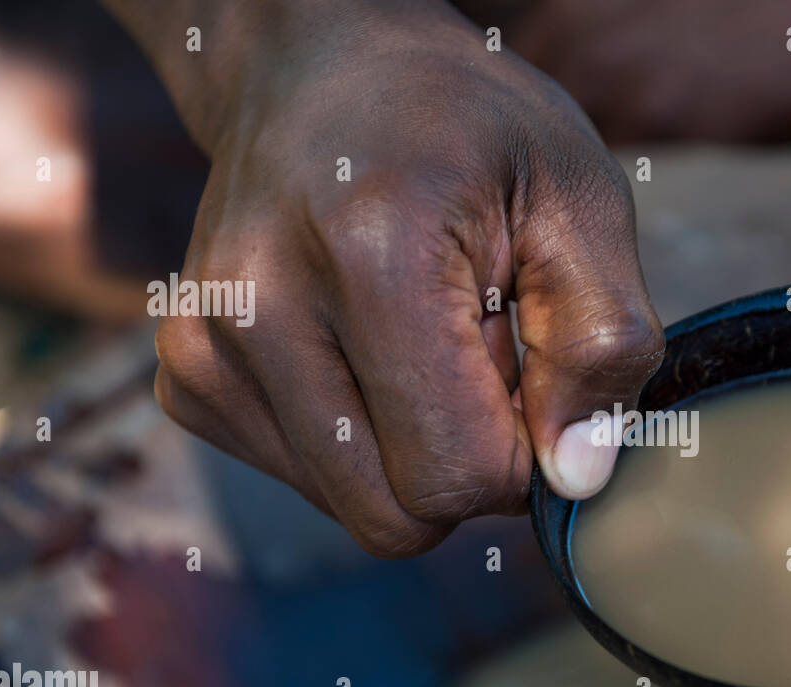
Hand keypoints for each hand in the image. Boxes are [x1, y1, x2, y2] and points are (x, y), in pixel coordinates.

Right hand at [112, 0, 662, 556]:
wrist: (320, 65)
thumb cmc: (468, 128)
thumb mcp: (581, 199)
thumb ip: (603, 343)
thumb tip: (576, 479)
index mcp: (370, 258)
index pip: (458, 474)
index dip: (524, 452)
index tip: (529, 369)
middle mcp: (259, 312)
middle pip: (397, 516)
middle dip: (467, 458)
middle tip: (479, 352)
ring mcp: (205, 350)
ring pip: (356, 509)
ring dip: (414, 448)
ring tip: (421, 337)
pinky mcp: (186, 376)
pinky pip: (313, 482)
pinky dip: (362, 440)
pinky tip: (367, 348)